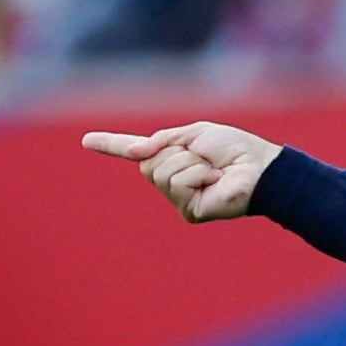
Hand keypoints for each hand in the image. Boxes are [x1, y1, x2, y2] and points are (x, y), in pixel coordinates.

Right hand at [81, 121, 282, 222]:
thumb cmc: (234, 149)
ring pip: (161, 172)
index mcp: (171, 157)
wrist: (259, 168)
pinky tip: (213, 181)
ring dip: (189, 163)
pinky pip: (177, 183)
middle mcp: (170, 180)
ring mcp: (178, 198)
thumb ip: (163, 140)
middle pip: (147, 162)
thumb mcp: (195, 133)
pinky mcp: (188, 211)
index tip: (86, 141)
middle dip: (174, 151)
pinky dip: (196, 175)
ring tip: (212, 170)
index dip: (110, 145)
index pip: (134, 152)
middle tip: (202, 156)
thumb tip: (133, 151)